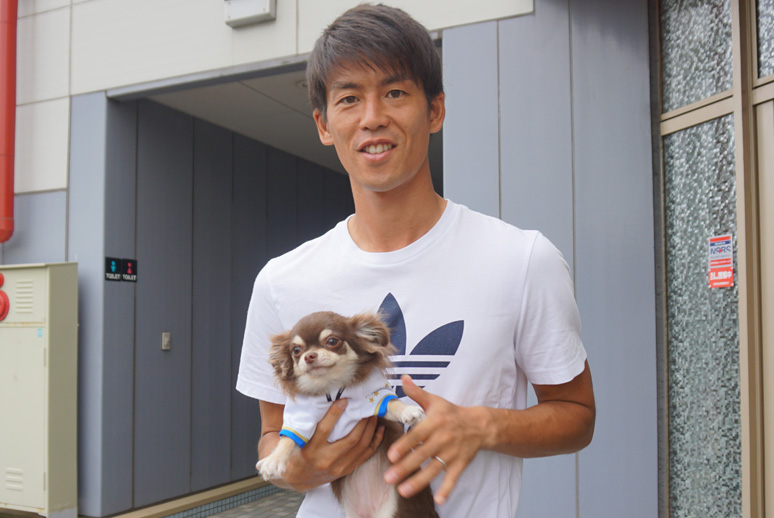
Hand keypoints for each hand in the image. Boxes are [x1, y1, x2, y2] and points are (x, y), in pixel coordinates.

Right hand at [282, 399, 384, 490]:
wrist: (299, 478)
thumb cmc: (298, 452)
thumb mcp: (299, 438)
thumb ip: (310, 423)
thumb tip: (328, 400)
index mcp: (311, 450)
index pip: (324, 429)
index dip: (335, 413)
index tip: (344, 400)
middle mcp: (326, 460)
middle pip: (351, 439)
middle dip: (363, 421)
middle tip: (367, 406)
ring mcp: (339, 468)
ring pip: (361, 446)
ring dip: (371, 429)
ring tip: (374, 415)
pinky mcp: (347, 470)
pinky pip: (366, 455)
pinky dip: (375, 441)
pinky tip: (379, 429)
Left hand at [383, 375, 489, 505]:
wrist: (480, 424)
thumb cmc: (452, 413)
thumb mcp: (435, 401)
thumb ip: (416, 393)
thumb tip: (402, 378)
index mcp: (434, 423)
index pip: (417, 435)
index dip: (404, 445)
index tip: (391, 455)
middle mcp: (443, 439)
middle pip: (422, 455)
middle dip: (405, 468)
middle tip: (388, 478)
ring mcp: (452, 453)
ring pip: (434, 469)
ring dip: (419, 482)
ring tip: (403, 491)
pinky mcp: (460, 464)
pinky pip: (453, 478)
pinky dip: (447, 489)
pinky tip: (439, 500)